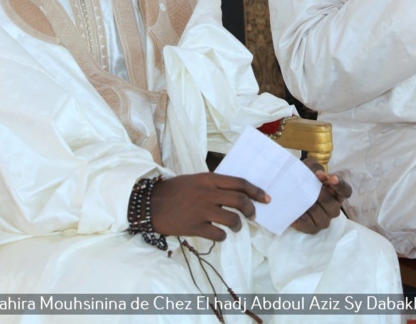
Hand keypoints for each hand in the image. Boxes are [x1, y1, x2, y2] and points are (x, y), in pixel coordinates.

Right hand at [149, 173, 268, 241]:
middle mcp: (207, 193)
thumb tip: (239, 194)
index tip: (266, 198)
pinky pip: (218, 235)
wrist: (149, 203)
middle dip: (251, 210)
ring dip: (238, 225)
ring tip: (235, 227)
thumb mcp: (195, 180)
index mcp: (208, 179)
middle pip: (240, 201)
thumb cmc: (174, 191)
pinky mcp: (194, 226)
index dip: (256, 191)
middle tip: (253, 216)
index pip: (239, 183)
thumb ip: (215, 185)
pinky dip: (223, 236)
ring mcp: (201, 210)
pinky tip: (220, 235)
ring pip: (232, 219)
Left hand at [292, 158, 351, 234]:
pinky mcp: (313, 228)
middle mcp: (334, 207)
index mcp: (336, 193)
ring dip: (309, 204)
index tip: (331, 178)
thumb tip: (318, 172)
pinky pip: (309, 224)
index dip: (340, 185)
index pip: (345, 191)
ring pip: (319, 213)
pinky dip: (302, 217)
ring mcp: (324, 219)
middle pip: (331, 203)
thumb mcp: (308, 169)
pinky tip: (298, 212)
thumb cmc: (303, 181)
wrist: (287, 195)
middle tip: (308, 187)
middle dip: (319, 194)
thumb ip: (315, 166)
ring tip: (299, 197)